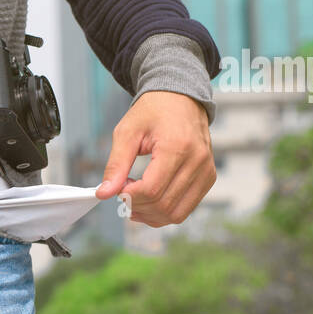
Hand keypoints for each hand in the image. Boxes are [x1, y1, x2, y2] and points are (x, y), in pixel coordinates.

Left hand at [94, 90, 215, 226]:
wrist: (180, 98)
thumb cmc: (153, 112)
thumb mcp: (127, 132)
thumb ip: (116, 164)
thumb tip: (104, 193)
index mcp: (177, 146)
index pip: (151, 189)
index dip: (129, 196)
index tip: (117, 188)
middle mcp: (197, 161)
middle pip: (163, 205)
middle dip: (137, 206)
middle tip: (123, 192)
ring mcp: (206, 171)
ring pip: (176, 213)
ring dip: (150, 215)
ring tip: (134, 199)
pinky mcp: (208, 177)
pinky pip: (185, 209)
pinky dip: (164, 212)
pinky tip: (149, 201)